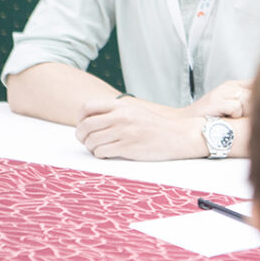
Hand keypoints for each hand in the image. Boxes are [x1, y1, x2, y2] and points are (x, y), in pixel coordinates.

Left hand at [76, 98, 207, 159]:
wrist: (179, 135)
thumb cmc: (157, 125)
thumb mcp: (136, 111)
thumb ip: (116, 111)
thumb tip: (91, 119)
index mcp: (122, 106)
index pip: (87, 107)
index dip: (80, 118)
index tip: (84, 125)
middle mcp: (121, 117)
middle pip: (85, 126)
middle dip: (81, 136)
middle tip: (86, 140)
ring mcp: (124, 133)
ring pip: (91, 141)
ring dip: (91, 147)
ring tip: (99, 148)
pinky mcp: (127, 148)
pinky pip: (102, 152)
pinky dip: (100, 154)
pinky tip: (108, 154)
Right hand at [185, 80, 252, 118]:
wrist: (188, 123)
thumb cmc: (211, 119)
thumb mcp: (231, 106)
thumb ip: (247, 103)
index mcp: (234, 85)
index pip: (256, 84)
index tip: (258, 108)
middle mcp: (229, 86)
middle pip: (255, 94)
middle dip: (252, 109)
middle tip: (241, 118)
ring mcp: (222, 92)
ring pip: (247, 99)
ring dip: (243, 113)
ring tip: (232, 118)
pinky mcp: (216, 100)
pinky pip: (236, 107)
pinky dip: (233, 115)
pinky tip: (225, 118)